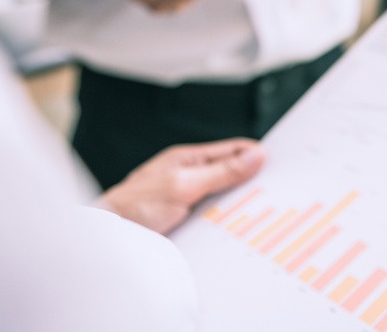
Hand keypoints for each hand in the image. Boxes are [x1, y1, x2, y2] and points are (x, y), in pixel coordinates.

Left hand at [99, 138, 265, 234]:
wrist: (107, 236)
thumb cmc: (136, 204)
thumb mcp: (184, 185)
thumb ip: (220, 172)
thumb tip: (255, 155)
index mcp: (190, 159)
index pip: (233, 150)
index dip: (257, 155)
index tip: (280, 164)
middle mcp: (191, 176)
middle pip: (232, 174)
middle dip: (253, 181)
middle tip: (277, 190)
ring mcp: (188, 198)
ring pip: (225, 197)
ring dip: (240, 204)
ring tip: (262, 211)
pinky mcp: (186, 220)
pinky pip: (215, 217)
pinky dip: (227, 221)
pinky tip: (238, 229)